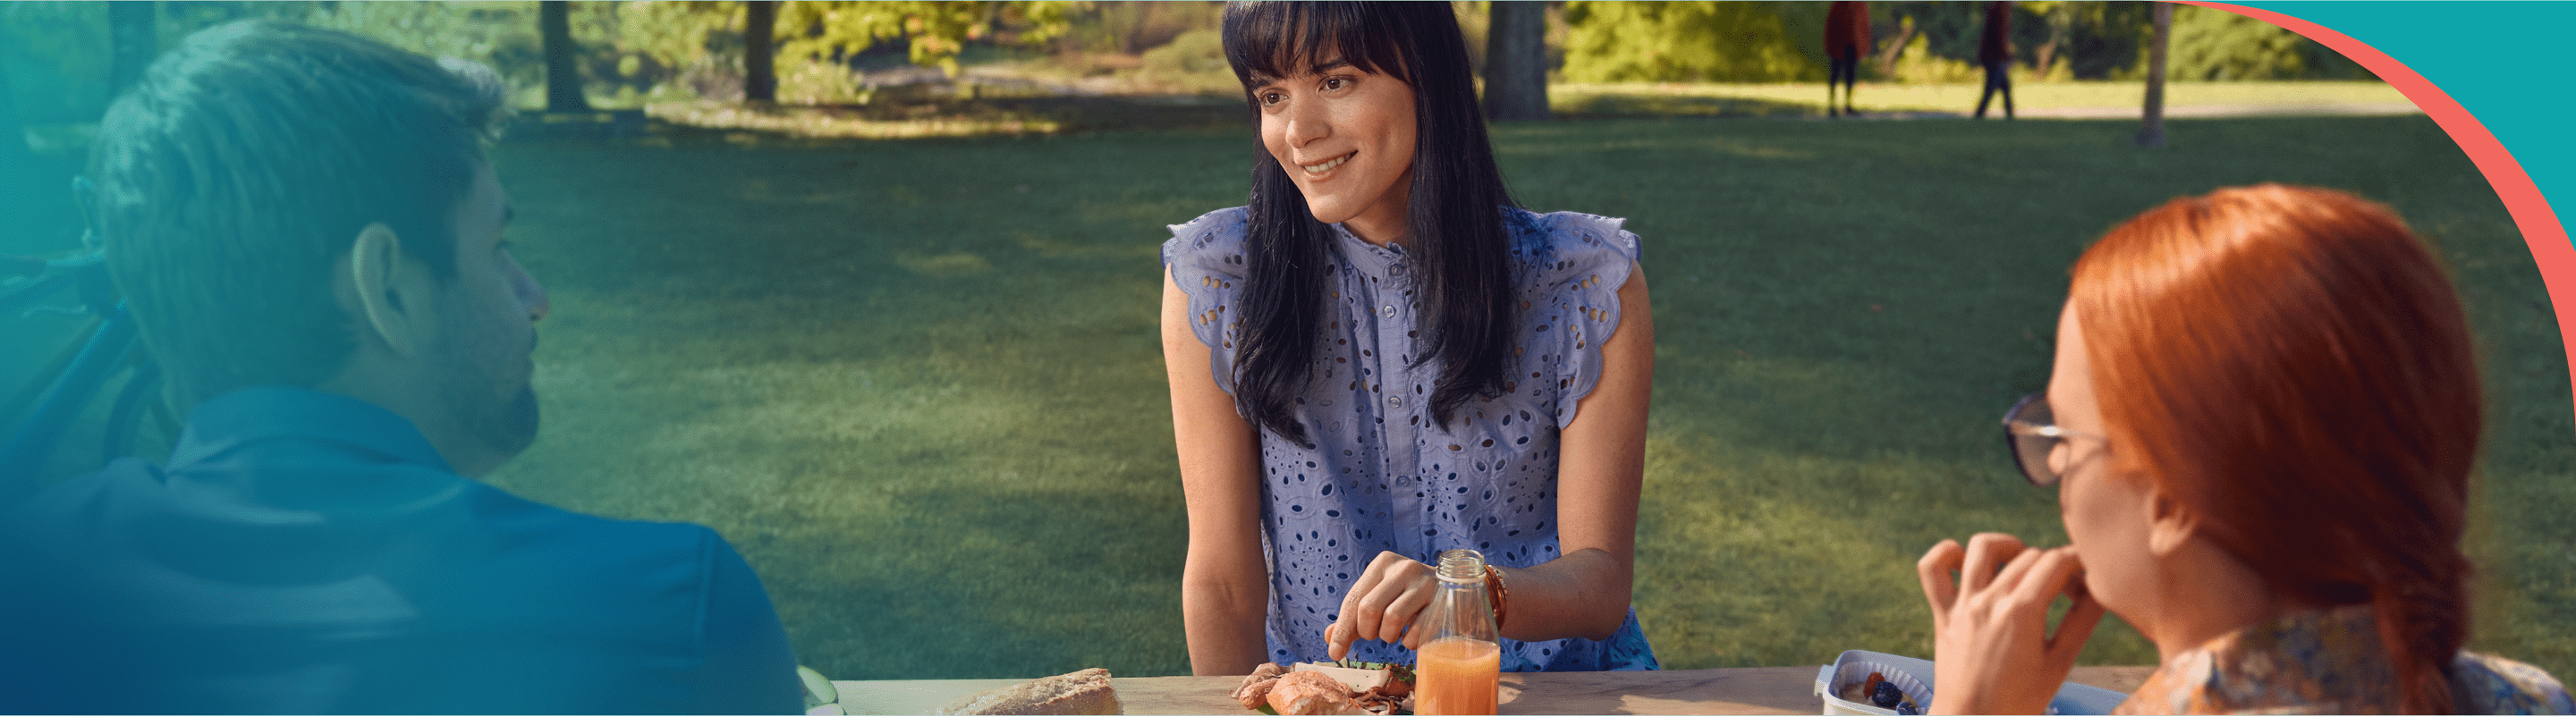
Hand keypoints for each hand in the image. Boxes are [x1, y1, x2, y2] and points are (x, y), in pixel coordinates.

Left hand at [1326, 552, 1440, 660]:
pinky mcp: (1442, 601)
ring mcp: (1425, 582)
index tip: (1336, 652)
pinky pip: (1416, 631)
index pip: (1354, 599)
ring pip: (1392, 619)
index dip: (1342, 630)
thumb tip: (1330, 639)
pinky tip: (1411, 635)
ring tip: (1395, 632)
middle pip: (1369, 608)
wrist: (1454, 590)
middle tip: (1376, 633)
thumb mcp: (1379, 599)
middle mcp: (1404, 568)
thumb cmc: (1408, 597)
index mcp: (1382, 564)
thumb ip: (1353, 618)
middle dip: (1368, 631)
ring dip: (1389, 636)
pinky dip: (1408, 642)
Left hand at [1916, 533, 2106, 714]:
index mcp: (2022, 613)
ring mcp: (1962, 604)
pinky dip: (1946, 554)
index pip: (2057, 561)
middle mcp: (1989, 601)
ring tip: (2022, 566)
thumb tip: (2101, 589)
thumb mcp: (2059, 663)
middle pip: (2029, 555)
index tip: (2087, 583)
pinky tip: (1966, 562)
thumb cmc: (2019, 700)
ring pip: (1981, 547)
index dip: (2080, 564)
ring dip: (2008, 547)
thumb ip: (2082, 621)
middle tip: (2067, 592)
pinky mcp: (1942, 613)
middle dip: (2056, 564)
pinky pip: (1931, 568)